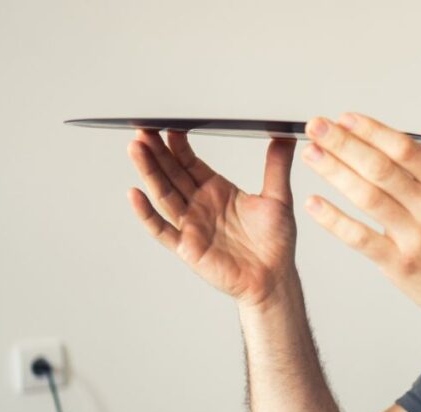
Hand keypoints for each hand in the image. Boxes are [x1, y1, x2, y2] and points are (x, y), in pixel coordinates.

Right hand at [126, 129, 298, 307]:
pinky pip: (161, 229)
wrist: (274, 278)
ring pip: (164, 194)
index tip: (170, 125)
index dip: (179, 145)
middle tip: (144, 130)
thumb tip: (285, 137)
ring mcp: (190, 225)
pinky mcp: (186, 247)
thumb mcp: (278, 198)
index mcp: (218, 191)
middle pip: (172, 173)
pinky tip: (135, 195)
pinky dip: (146, 213)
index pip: (191, 162)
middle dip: (157, 152)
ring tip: (136, 149)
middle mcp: (200, 205)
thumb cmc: (275, 243)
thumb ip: (277, 167)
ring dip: (149, 172)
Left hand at [298, 113, 420, 327]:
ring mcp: (414, 237)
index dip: (371, 130)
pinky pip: (360, 238)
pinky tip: (315, 204)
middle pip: (380, 167)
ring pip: (366, 196)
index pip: (404, 149)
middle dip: (343, 143)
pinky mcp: (399, 264)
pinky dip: (334, 220)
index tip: (347, 119)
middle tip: (317, 127)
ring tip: (312, 155)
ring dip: (334, 172)